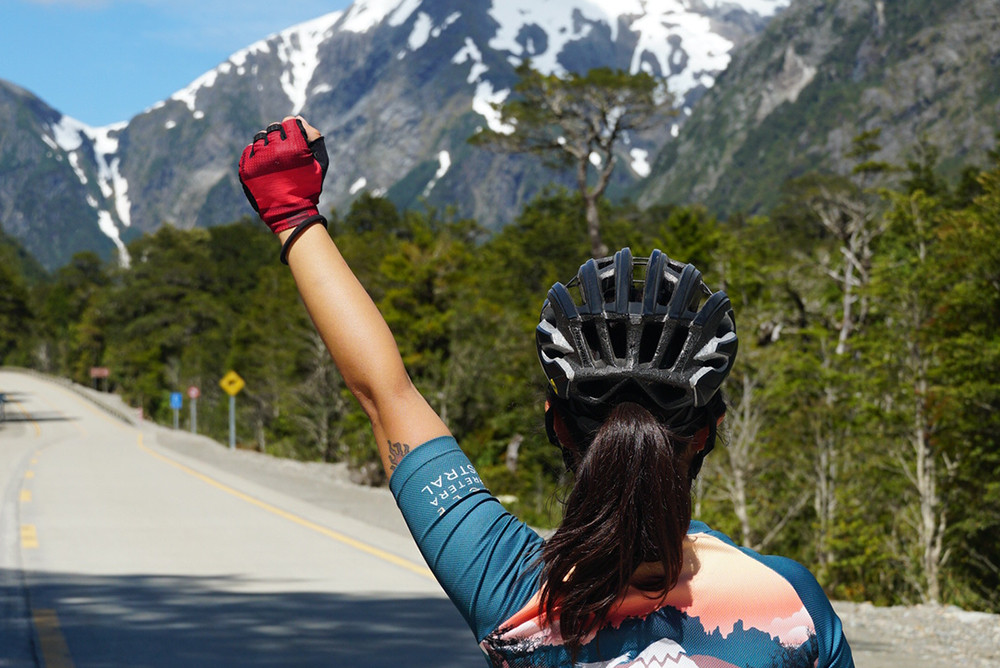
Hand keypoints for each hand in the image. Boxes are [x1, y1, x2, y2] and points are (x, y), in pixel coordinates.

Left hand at [238, 116, 328, 233]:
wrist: (290, 213)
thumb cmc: (308, 187)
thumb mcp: (319, 162)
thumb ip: (313, 137)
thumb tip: (298, 119)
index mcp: (295, 147)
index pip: (289, 122)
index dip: (293, 129)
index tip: (294, 138)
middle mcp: (275, 150)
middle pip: (273, 128)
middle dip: (279, 135)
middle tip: (284, 150)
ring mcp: (259, 159)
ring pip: (259, 138)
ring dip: (267, 144)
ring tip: (273, 158)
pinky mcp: (246, 168)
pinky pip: (248, 150)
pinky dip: (255, 154)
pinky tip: (264, 165)